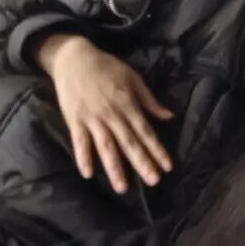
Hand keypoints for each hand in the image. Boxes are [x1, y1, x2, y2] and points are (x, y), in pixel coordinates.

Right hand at [38, 34, 174, 193]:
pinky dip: (83, 157)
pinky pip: (79, 142)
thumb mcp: (133, 78)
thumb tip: (168, 116)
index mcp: (128, 104)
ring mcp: (93, 118)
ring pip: (106, 147)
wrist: (75, 57)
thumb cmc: (107, 67)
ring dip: (115, 168)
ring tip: (123, 187)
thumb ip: (149, 100)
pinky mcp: (75, 120)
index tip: (167, 167)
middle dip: (142, 163)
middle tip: (153, 181)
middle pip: (129, 142)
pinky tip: (88, 174)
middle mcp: (112, 114)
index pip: (146, 131)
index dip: (157, 149)